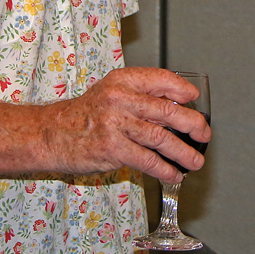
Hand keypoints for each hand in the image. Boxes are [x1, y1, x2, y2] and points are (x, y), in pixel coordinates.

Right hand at [38, 67, 210, 182]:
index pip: (161, 79)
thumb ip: (139, 97)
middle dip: (192, 124)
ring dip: (183, 152)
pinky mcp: (112, 149)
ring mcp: (116, 124)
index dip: (182, 89)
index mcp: (122, 81)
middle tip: (204, 134)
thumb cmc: (83, 115)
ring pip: (161, 138)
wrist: (50, 134)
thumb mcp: (110, 93)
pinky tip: (174, 174)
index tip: (194, 99)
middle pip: (168, 110)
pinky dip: (165, 169)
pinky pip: (147, 160)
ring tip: (196, 161)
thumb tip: (176, 109)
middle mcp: (120, 99)